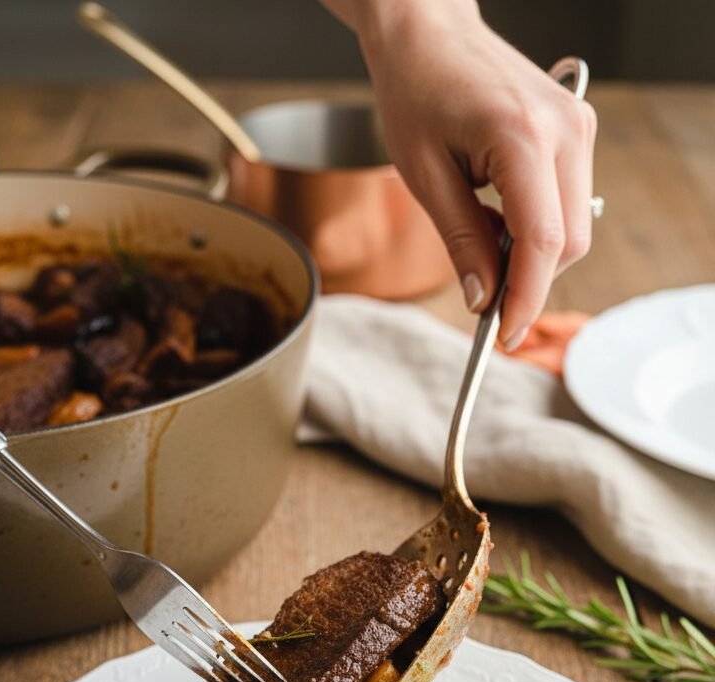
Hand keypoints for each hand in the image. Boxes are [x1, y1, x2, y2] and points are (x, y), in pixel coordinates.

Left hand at [323, 0, 596, 348]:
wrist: (429, 32)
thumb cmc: (415, 90)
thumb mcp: (424, 176)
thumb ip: (461, 241)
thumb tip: (483, 301)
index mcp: (523, 137)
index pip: (544, 241)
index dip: (527, 298)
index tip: (505, 337)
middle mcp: (565, 130)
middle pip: (568, 243)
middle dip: (529, 282)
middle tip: (484, 301)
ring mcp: (577, 127)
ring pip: (574, 228)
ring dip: (532, 256)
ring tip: (482, 242)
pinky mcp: (576, 131)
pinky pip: (568, 203)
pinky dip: (537, 229)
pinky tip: (498, 220)